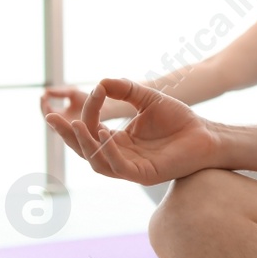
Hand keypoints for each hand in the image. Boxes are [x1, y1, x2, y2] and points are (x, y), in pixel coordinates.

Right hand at [44, 77, 219, 185]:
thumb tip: (101, 82)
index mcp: (118, 141)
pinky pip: (118, 166)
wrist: (207, 134)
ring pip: (96, 160)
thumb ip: (126, 90)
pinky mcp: (143, 175)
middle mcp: (119, 156)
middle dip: (66, 134)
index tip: (92, 91)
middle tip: (50, 117)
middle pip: (83, 149)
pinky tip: (104, 134)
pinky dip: (108, 151)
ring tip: (75, 123)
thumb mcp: (149, 99)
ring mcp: (130, 168)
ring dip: (84, 142)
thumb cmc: (179, 119)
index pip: (91, 128)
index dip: (87, 111)